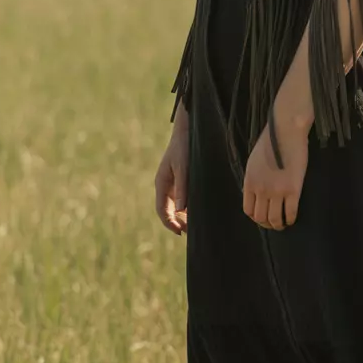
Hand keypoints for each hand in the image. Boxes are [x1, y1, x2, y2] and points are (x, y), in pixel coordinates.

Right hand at [155, 120, 188, 235]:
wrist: (188, 130)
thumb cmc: (184, 147)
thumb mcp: (183, 167)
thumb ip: (182, 188)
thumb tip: (180, 210)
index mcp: (162, 183)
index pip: (162, 210)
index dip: (169, 223)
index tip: (180, 232)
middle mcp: (166, 185)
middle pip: (169, 210)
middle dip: (178, 222)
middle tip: (193, 232)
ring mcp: (173, 183)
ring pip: (176, 205)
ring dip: (184, 216)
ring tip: (198, 224)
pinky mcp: (182, 179)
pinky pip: (183, 197)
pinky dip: (189, 206)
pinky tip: (200, 209)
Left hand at [243, 110, 308, 229]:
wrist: (286, 131)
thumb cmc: (271, 141)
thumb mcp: (254, 161)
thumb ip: (254, 179)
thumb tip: (257, 193)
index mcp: (249, 182)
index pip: (248, 210)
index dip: (256, 217)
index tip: (263, 217)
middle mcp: (260, 190)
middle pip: (261, 218)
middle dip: (267, 224)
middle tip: (275, 223)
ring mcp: (277, 191)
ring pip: (275, 219)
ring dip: (279, 225)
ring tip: (283, 224)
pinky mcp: (293, 190)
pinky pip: (291, 212)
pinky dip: (291, 219)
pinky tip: (292, 218)